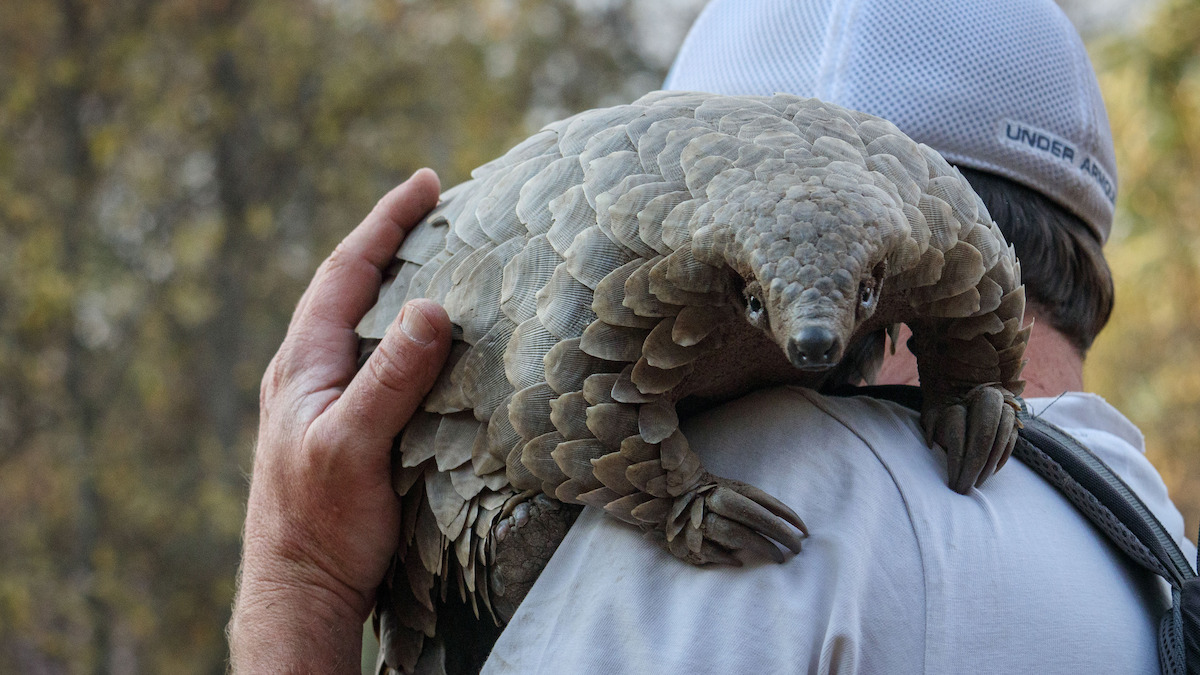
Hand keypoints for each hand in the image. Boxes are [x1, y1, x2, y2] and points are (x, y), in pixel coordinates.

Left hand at [229, 169, 450, 672]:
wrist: (298, 591)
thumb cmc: (320, 524)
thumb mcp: (354, 444)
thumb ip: (389, 378)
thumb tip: (431, 307)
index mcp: (304, 364)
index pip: (346, 272)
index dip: (385, 223)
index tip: (425, 183)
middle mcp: (308, 373)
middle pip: (349, 287)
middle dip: (391, 241)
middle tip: (436, 210)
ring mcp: (322, 401)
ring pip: (361, 323)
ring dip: (396, 284)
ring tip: (438, 260)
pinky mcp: (341, 428)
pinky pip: (373, 359)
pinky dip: (402, 331)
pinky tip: (427, 341)